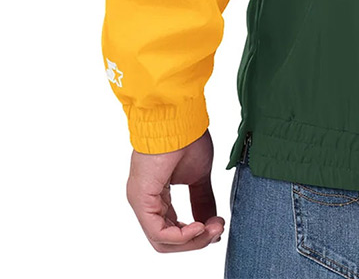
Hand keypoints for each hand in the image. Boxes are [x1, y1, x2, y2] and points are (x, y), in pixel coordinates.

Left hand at [125, 128, 225, 252]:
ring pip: (162, 241)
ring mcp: (140, 202)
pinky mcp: (141, 200)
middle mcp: (145, 202)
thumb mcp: (199, 176)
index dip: (196, 235)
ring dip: (192, 240)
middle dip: (196, 240)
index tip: (218, 227)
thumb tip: (212, 222)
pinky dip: (181, 236)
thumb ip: (203, 200)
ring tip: (212, 228)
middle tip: (218, 230)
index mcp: (156, 196)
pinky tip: (199, 226)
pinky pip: (159, 232)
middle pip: (167, 240)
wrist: (179, 118)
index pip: (172, 229)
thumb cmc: (187, 137)